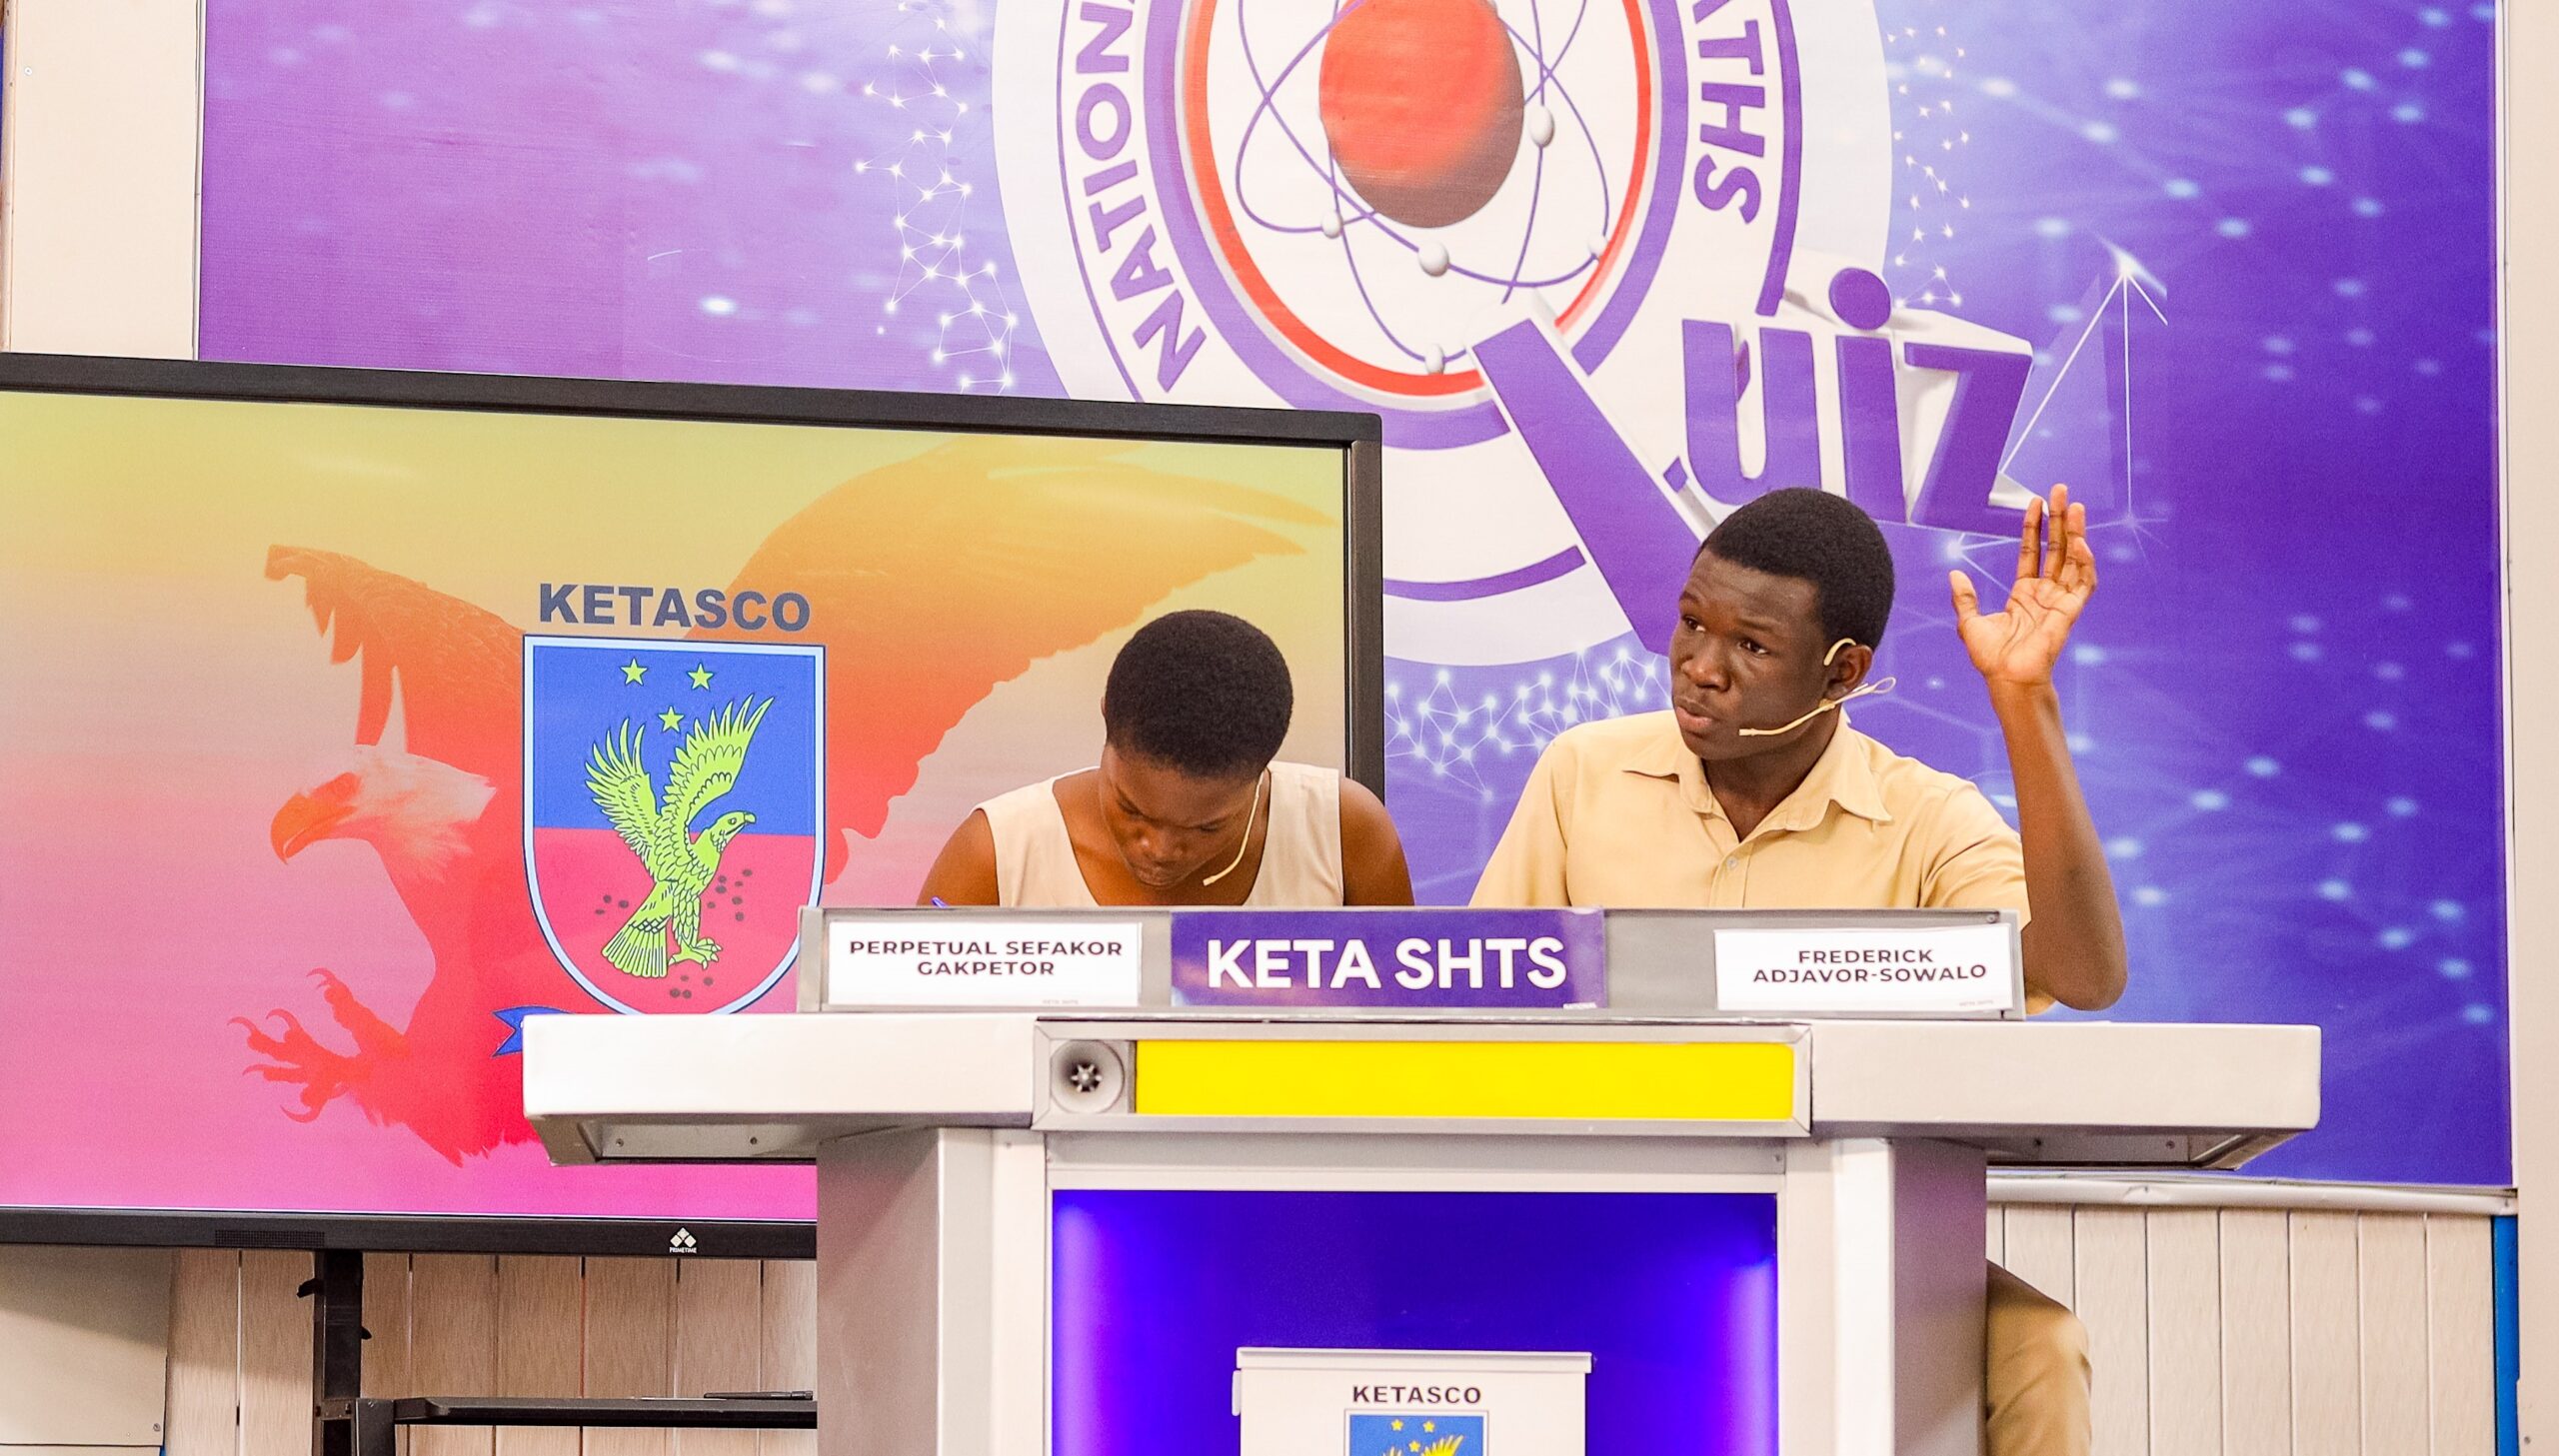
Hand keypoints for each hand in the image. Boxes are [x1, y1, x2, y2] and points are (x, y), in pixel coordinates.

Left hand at [1949, 485, 2095, 688]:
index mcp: (2024, 594)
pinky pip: (2084, 582)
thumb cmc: (1991, 658)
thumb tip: (1954, 574)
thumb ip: (1965, 598)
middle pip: (2056, 548)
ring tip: (2076, 507)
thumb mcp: (1970, 622)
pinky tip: (2080, 542)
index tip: (2036, 502)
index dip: (2035, 527)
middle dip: (2060, 519)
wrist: (2006, 678)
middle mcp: (2045, 593)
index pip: (2033, 551)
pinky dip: (2084, 562)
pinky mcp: (2070, 611)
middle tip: (2063, 491)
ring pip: (2073, 559)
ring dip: (2076, 532)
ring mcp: (2060, 600)